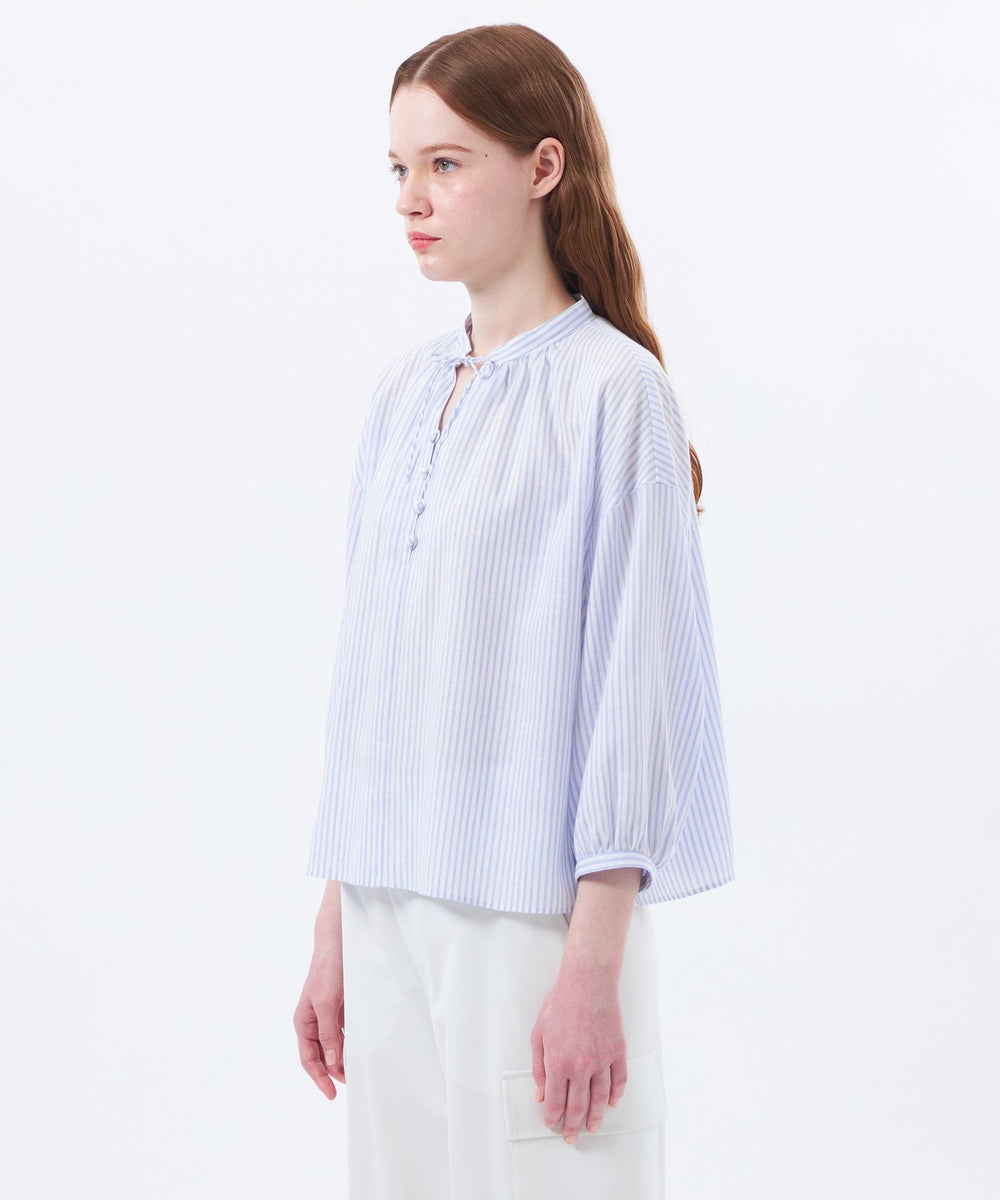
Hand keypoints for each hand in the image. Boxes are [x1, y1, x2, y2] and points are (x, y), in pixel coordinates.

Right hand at [293, 944, 346, 1098]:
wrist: (338, 943)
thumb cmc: (328, 971)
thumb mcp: (327, 1003)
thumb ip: (329, 1033)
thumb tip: (331, 1062)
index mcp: (304, 1023)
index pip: (309, 1059)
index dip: (319, 1079)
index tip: (332, 1095)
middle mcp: (313, 1022)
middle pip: (321, 1056)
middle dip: (333, 1072)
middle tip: (351, 1084)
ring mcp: (326, 1015)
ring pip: (333, 1046)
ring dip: (342, 1059)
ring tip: (357, 1071)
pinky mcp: (339, 1008)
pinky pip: (343, 1032)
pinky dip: (350, 1043)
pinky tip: (360, 1049)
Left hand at [529, 969, 627, 1142]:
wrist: (587, 984)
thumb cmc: (560, 1004)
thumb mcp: (538, 1035)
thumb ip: (538, 1068)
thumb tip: (540, 1092)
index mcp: (558, 1063)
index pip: (555, 1101)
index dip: (552, 1117)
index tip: (551, 1124)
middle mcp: (581, 1067)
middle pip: (578, 1106)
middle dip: (572, 1125)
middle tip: (571, 1136)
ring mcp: (602, 1061)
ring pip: (600, 1099)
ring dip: (596, 1117)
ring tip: (593, 1128)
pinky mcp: (617, 1052)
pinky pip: (619, 1080)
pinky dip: (616, 1095)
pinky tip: (612, 1103)